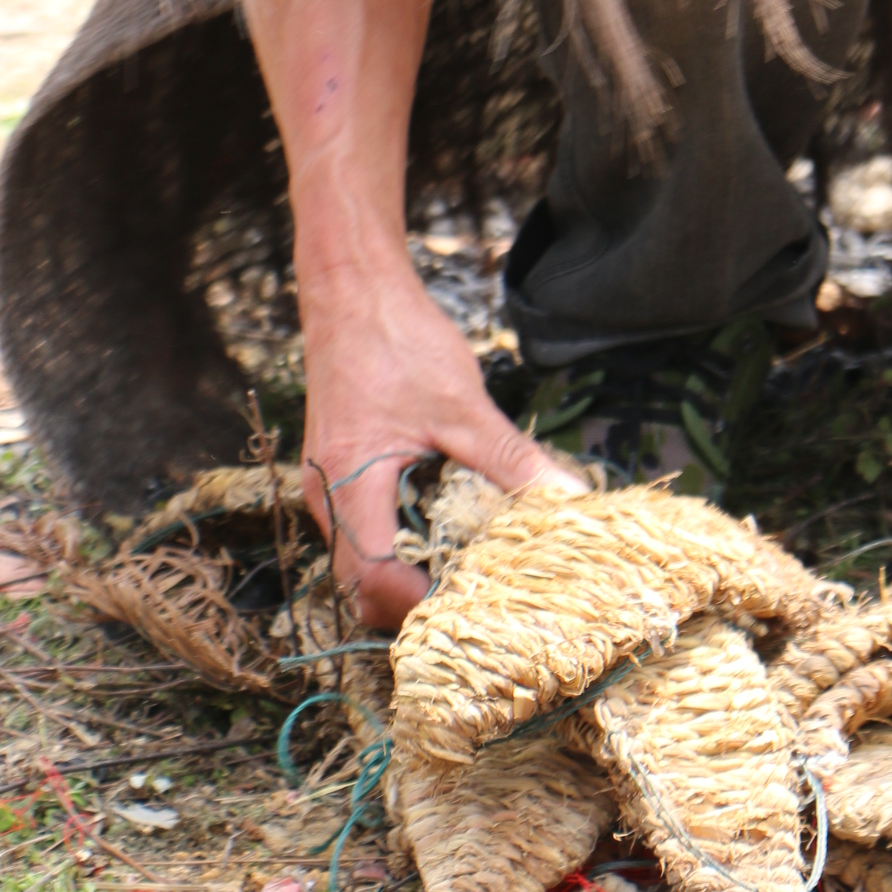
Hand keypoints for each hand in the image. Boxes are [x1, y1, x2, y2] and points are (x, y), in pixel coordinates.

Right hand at [298, 250, 581, 630]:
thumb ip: (510, 458)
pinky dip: (401, 541)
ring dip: (408, 572)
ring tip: (468, 570)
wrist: (351, 290)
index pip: (370, 578)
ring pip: (361, 559)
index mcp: (347, 485)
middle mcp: (326, 496)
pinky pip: (365, 528)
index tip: (471, 600)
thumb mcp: (463, 404)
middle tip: (476, 599)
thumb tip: (565, 497)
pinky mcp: (340, 472)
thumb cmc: (396, 339)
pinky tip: (447, 530)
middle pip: (360, 583)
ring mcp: (328, 485)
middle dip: (413, 601)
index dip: (417, 601)